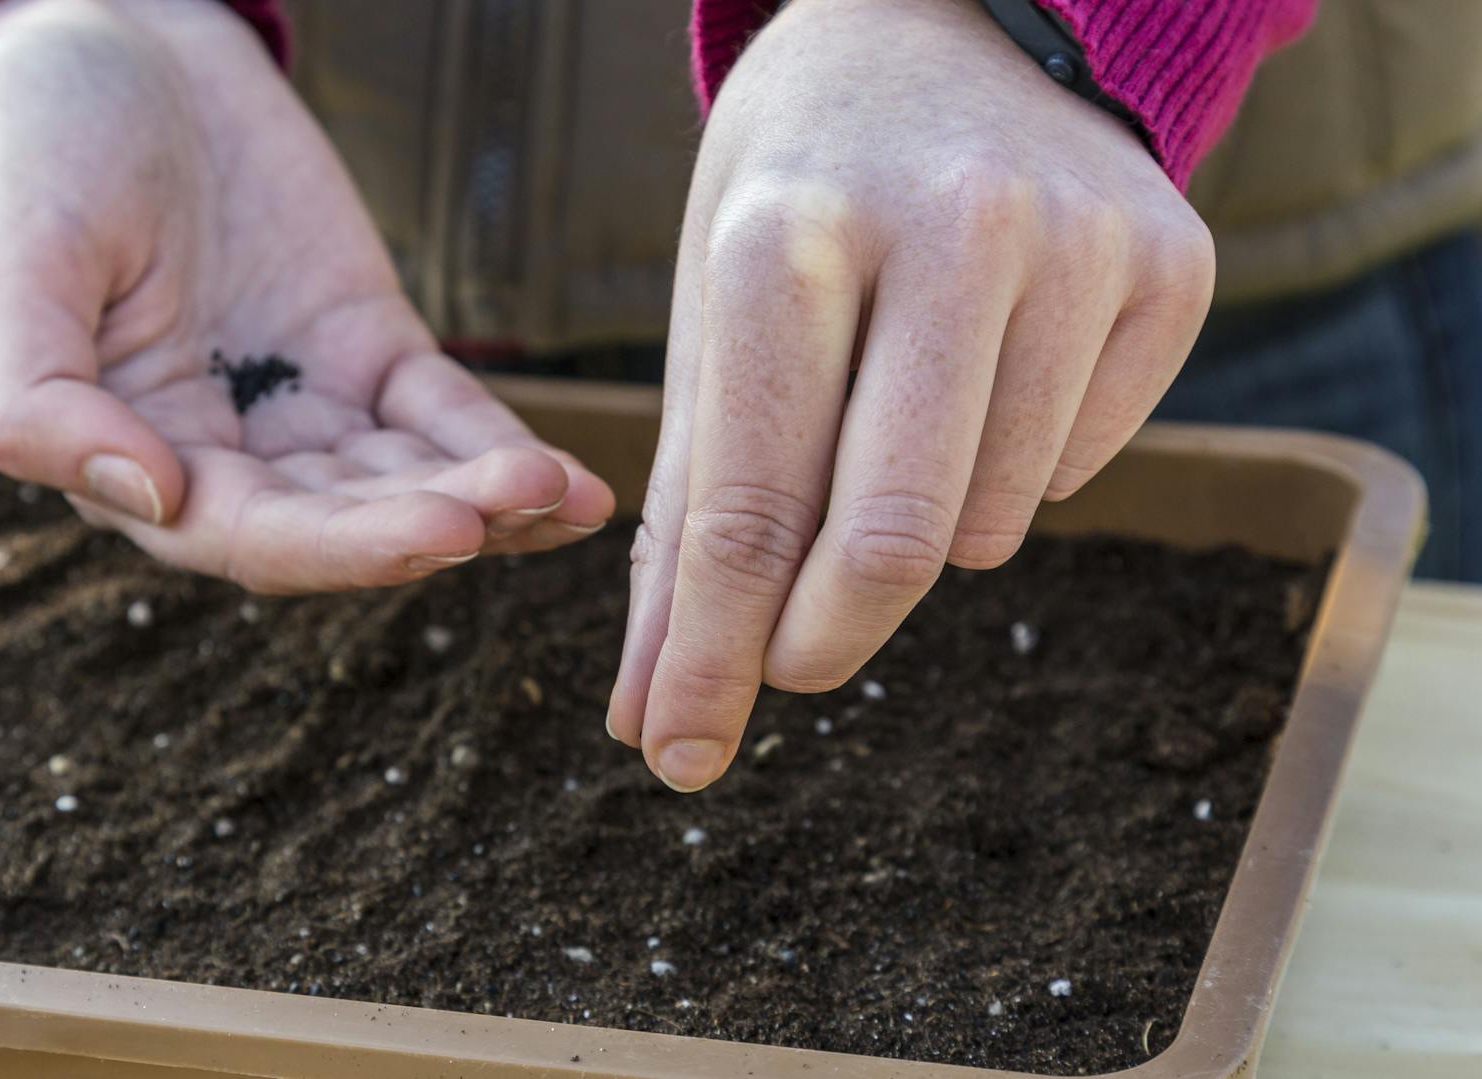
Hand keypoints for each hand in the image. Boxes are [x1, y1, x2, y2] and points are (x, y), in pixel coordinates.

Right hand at [0, 0, 612, 591]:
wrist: (118, 42)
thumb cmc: (43, 153)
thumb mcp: (16, 267)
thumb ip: (45, 402)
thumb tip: (152, 498)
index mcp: (134, 458)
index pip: (247, 535)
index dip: (344, 546)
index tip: (440, 531)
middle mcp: (229, 458)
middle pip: (346, 521)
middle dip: (436, 521)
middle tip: (522, 501)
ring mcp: (309, 407)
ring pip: (407, 481)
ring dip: (488, 500)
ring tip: (570, 498)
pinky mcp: (371, 351)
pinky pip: (444, 417)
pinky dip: (503, 447)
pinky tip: (574, 483)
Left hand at [608, 0, 1214, 789]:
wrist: (944, 25)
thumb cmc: (794, 190)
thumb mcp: (709, 315)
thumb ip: (685, 516)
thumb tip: (654, 711)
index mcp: (789, 232)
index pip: (749, 503)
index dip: (709, 657)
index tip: (678, 753)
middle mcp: (949, 226)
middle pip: (888, 539)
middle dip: (813, 643)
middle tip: (782, 667)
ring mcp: (1081, 242)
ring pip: (989, 522)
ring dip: (916, 536)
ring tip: (885, 431)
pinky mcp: (1174, 265)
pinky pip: (1077, 470)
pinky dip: (1008, 474)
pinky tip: (980, 379)